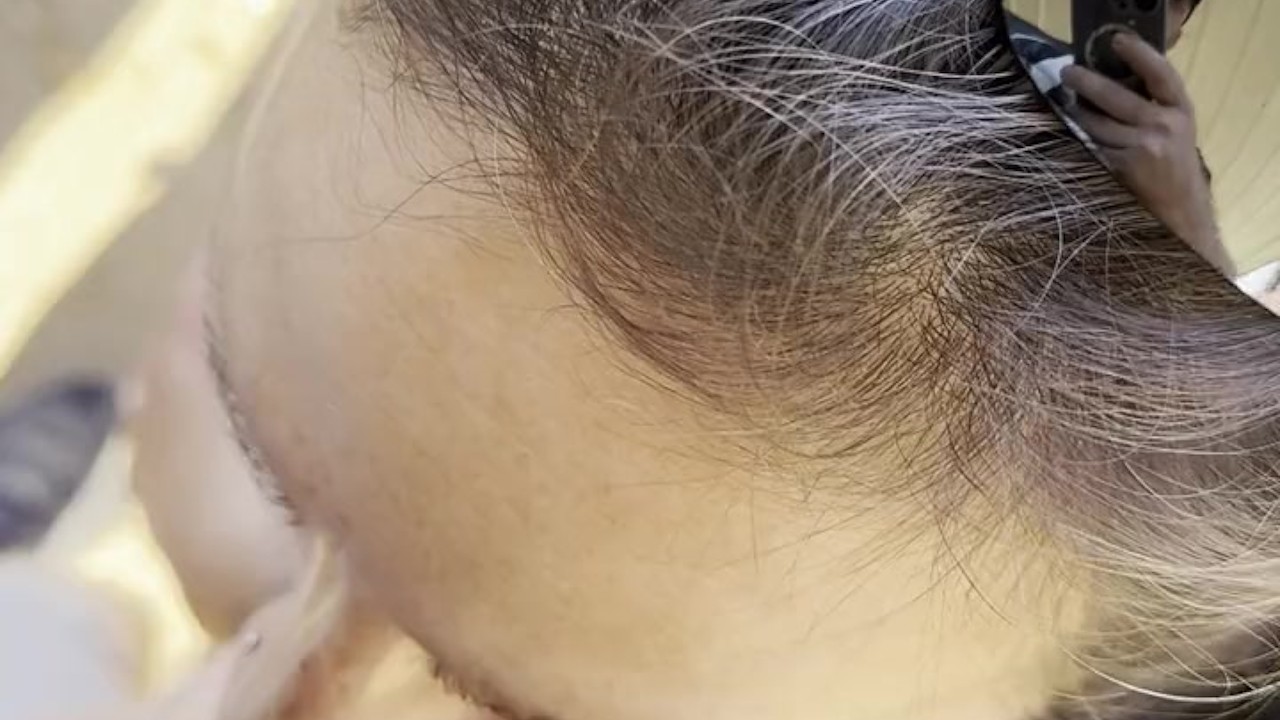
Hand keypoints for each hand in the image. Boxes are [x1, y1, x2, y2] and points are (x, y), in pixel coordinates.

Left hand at [1061, 32, 1232, 274]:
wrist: (1181, 212)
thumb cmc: (1173, 168)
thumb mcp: (1175, 131)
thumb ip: (1152, 108)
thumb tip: (1111, 81)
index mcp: (1180, 111)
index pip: (1161, 74)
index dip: (1139, 54)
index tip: (1117, 41)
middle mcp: (1164, 126)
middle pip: (1117, 97)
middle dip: (1087, 83)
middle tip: (1066, 73)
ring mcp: (1143, 148)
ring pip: (1097, 124)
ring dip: (1077, 113)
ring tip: (1063, 104)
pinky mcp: (1122, 169)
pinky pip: (1092, 147)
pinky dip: (1078, 139)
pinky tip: (1066, 133)